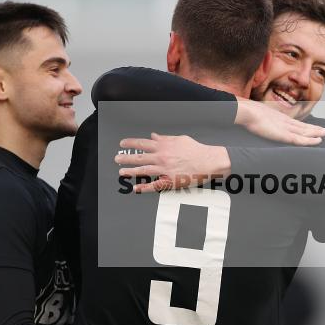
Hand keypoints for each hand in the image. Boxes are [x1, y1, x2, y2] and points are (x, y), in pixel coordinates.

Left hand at [116, 133, 230, 192]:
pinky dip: (144, 187)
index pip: (143, 143)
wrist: (208, 161)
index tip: (122, 143)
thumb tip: (154, 136)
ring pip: (143, 170)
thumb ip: (165, 138)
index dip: (131, 143)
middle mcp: (161, 157)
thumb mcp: (180, 139)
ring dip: (130, 171)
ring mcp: (164, 169)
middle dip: (126, 157)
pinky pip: (154, 185)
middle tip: (116, 158)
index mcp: (163, 146)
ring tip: (121, 172)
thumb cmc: (196, 150)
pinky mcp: (170, 180)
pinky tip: (136, 188)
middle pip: (139, 157)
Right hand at [235, 98, 324, 145]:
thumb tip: (256, 122)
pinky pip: (300, 139)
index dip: (304, 126)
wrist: (246, 112)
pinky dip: (310, 140)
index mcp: (278, 118)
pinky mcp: (284, 135)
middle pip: (303, 126)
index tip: (312, 127)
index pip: (295, 123)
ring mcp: (285, 128)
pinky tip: (318, 141)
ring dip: (316, 132)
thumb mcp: (255, 117)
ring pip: (305, 131)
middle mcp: (285, 122)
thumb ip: (259, 119)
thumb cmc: (246, 115)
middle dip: (314, 128)